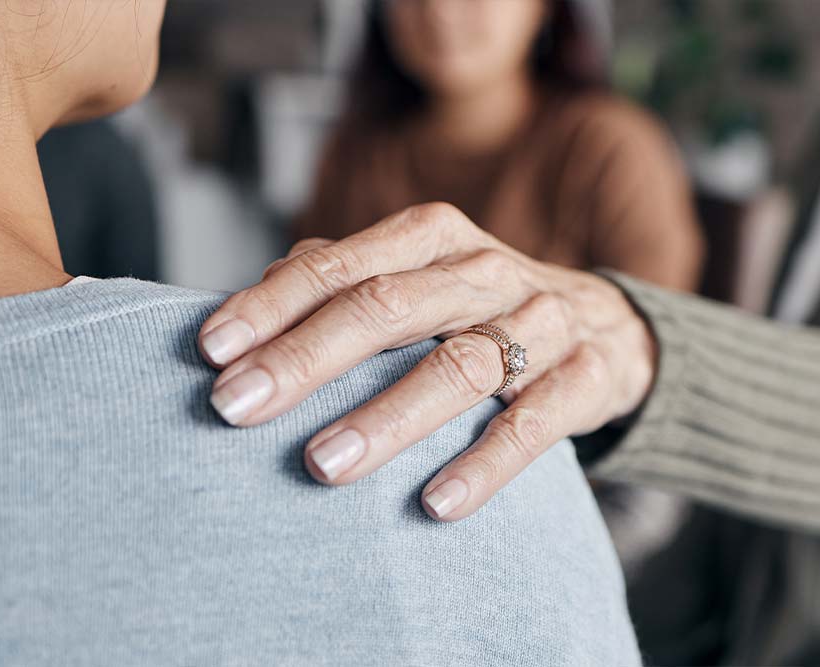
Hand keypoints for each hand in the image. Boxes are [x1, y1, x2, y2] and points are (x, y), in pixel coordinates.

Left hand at [198, 203, 656, 520]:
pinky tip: (436, 503)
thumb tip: (253, 302)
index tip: (210, 352)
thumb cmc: (485, 307)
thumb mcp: (419, 277)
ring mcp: (541, 321)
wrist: (609, 326)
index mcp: (433, 239)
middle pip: (390, 308)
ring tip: (323, 464)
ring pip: (459, 367)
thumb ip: (345, 281)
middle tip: (236, 407)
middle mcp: (485, 271)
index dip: (273, 306)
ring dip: (388, 417)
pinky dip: (485, 463)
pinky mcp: (586, 376)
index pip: (340, 266)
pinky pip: (534, 423)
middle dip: (308, 358)